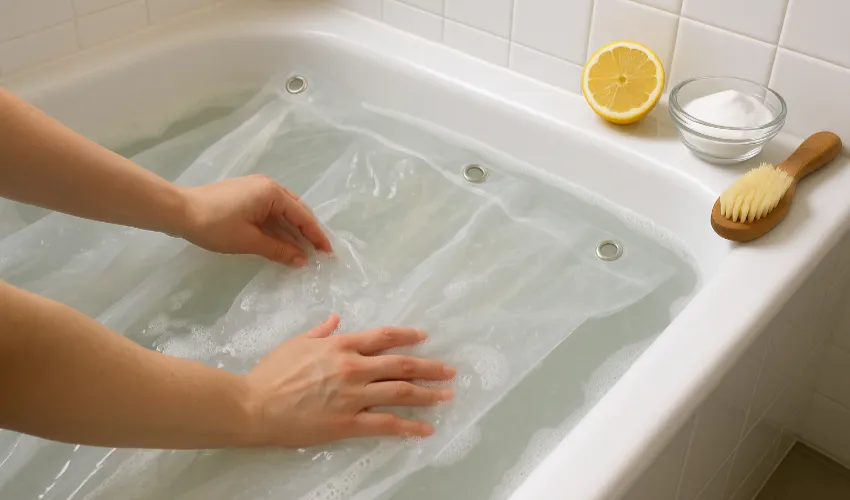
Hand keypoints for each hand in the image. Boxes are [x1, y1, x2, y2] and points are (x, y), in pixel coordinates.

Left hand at [178, 175, 331, 266]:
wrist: (178, 211)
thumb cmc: (215, 225)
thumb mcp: (249, 241)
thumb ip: (279, 249)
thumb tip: (302, 260)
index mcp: (272, 193)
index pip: (302, 216)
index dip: (316, 235)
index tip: (328, 252)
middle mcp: (268, 186)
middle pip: (296, 210)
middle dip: (308, 231)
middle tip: (319, 251)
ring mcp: (255, 189)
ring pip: (282, 211)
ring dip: (293, 230)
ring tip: (304, 248)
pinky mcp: (244, 195)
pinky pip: (270, 211)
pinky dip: (279, 226)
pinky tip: (282, 240)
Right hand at [243, 315, 454, 447]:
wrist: (254, 405)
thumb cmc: (272, 373)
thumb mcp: (297, 343)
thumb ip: (321, 332)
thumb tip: (336, 320)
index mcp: (341, 345)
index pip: (384, 337)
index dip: (407, 336)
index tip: (424, 337)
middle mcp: (353, 367)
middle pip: (401, 364)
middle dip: (429, 367)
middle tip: (450, 371)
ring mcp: (353, 395)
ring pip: (400, 392)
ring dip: (428, 394)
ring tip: (446, 396)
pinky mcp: (348, 422)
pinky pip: (386, 424)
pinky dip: (408, 427)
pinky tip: (425, 429)